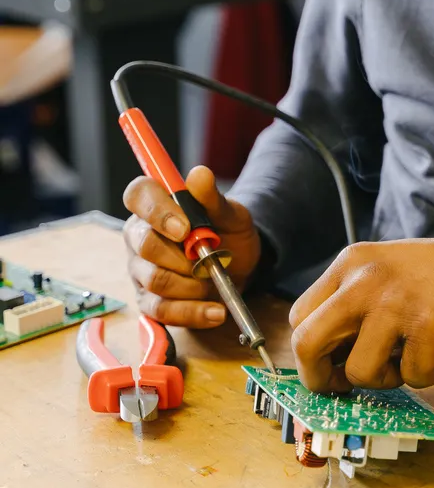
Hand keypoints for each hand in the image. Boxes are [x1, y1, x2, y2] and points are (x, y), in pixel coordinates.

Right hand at [123, 165, 261, 328]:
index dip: (157, 211)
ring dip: (192, 285)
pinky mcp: (149, 301)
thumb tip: (199, 175)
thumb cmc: (229, 233)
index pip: (138, 195)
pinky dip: (193, 313)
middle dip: (183, 257)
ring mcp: (141, 270)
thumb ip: (213, 197)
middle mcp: (139, 236)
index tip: (185, 228)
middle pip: (145, 245)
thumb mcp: (231, 213)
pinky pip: (162, 311)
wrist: (240, 266)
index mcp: (154, 206)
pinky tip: (216, 311)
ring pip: (155, 280)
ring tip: (215, 281)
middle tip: (210, 259)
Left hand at [289, 234, 433, 392]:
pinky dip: (429, 374)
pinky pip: (413, 378)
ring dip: (386, 378)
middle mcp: (365, 278)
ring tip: (412, 354)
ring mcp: (397, 301)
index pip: (300, 316)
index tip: (329, 372)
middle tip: (345, 389)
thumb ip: (354, 306)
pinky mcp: (431, 326)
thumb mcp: (389, 274)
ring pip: (359, 372)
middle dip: (321, 379)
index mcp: (351, 262)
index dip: (309, 355)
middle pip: (307, 343)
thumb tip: (321, 364)